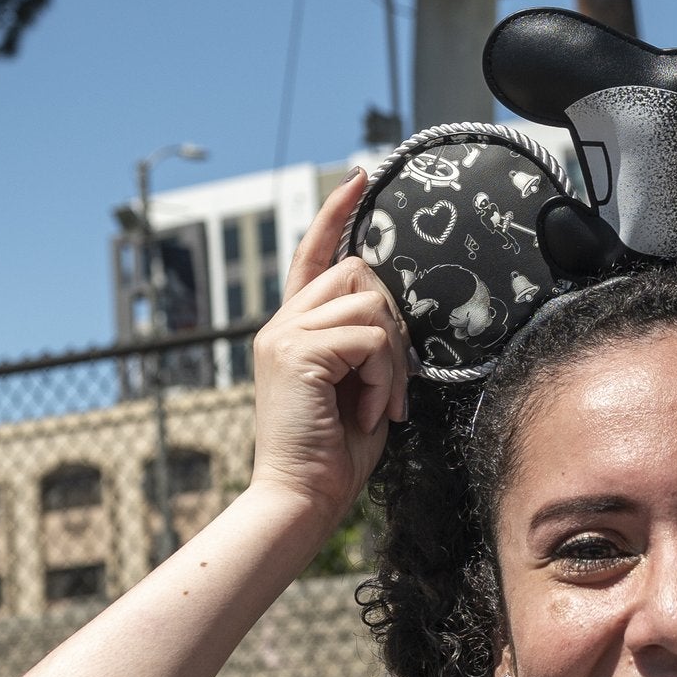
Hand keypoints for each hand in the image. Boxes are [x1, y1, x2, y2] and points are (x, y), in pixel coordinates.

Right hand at [246, 170, 410, 529]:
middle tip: (389, 388)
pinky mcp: (297, 352)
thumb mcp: (359, 389)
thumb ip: (367, 347)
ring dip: (392, 361)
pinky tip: (370, 414)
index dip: (334, 214)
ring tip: (378, 407)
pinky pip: (371, 340)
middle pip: (358, 274)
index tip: (358, 177)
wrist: (300, 500)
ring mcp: (284, 335)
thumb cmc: (334, 457)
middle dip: (392, 326)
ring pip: (371, 306)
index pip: (312, 256)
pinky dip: (385, 379)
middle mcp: (281, 325)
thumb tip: (394, 320)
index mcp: (293, 330)